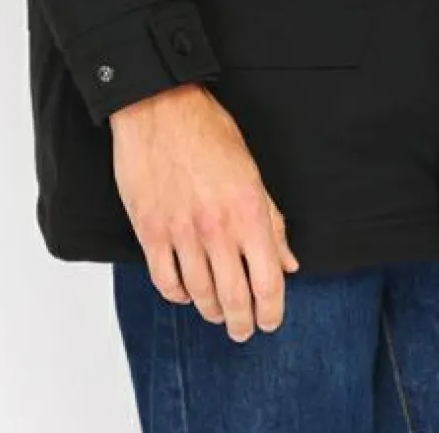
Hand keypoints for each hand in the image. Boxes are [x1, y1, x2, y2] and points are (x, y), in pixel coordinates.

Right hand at [109, 82, 299, 337]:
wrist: (158, 107)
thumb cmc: (207, 131)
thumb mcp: (251, 170)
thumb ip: (271, 220)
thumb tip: (288, 262)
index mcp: (248, 210)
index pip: (269, 281)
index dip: (273, 310)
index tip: (271, 320)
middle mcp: (217, 228)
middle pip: (235, 298)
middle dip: (243, 323)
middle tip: (244, 330)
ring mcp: (181, 232)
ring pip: (200, 295)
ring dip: (211, 312)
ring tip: (217, 314)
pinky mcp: (150, 231)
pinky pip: (165, 281)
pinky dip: (178, 295)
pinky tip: (186, 293)